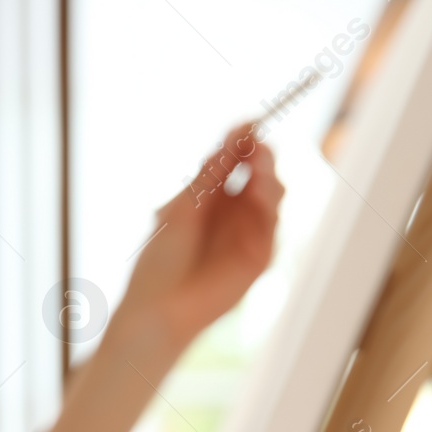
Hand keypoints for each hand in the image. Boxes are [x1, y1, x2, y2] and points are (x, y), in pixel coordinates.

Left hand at [112, 123, 283, 355]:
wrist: (159, 307)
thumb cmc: (160, 258)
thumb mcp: (183, 207)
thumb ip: (212, 172)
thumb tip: (239, 131)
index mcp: (210, 194)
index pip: (236, 156)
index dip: (245, 138)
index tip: (249, 123)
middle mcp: (233, 209)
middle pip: (261, 169)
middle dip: (262, 154)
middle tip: (256, 147)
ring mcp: (248, 231)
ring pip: (273, 192)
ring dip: (268, 177)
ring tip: (257, 172)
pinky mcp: (259, 255)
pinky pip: (273, 225)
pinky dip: (269, 206)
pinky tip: (259, 195)